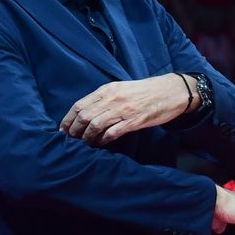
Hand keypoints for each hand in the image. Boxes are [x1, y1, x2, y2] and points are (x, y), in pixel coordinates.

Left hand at [59, 75, 192, 145]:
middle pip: (84, 116)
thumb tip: (86, 114)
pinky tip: (101, 144)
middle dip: (74, 131)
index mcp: (107, 90)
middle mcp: (112, 98)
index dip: (68, 119)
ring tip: (85, 144)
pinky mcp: (134, 121)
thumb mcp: (121, 89)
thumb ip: (104, 99)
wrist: (171, 91)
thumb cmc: (144, 91)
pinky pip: (113, 132)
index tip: (63, 130)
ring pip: (95, 125)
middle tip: (71, 141)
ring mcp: (123, 110)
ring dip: (87, 137)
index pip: (79, 105)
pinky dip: (103, 140)